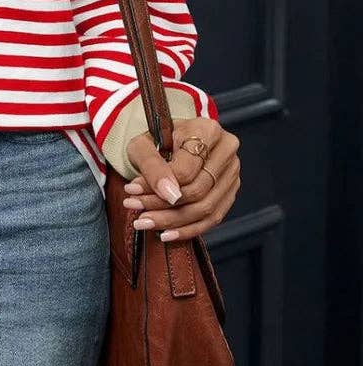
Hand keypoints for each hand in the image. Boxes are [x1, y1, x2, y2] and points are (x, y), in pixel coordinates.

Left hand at [121, 116, 240, 242]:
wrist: (169, 140)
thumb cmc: (155, 139)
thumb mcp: (143, 144)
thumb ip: (152, 165)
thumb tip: (169, 195)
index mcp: (208, 130)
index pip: (186, 169)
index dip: (159, 185)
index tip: (132, 191)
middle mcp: (227, 151)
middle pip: (198, 191)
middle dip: (161, 205)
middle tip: (134, 208)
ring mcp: (232, 174)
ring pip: (206, 209)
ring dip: (172, 221)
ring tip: (143, 222)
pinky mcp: (230, 193)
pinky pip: (213, 219)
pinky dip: (188, 230)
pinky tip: (165, 234)